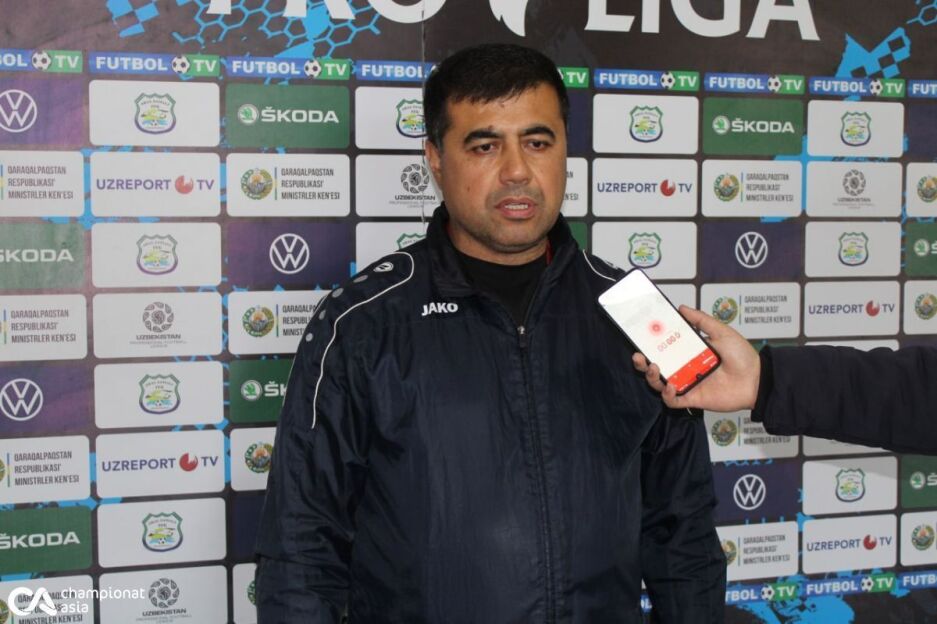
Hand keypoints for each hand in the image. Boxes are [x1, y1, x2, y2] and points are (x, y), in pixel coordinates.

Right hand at [632, 305, 760, 411]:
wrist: (757, 379)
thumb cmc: (742, 355)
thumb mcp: (721, 331)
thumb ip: (701, 320)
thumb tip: (681, 307)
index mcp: (689, 352)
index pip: (664, 348)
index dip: (650, 344)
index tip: (641, 336)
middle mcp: (685, 368)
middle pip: (656, 367)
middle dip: (642, 363)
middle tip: (638, 355)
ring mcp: (687, 384)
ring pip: (659, 384)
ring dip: (652, 377)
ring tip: (654, 367)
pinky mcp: (692, 398)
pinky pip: (673, 400)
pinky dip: (667, 394)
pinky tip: (670, 385)